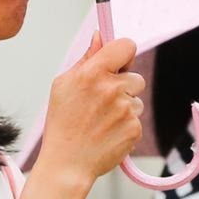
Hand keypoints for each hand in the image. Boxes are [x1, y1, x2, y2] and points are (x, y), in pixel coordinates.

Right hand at [36, 34, 144, 182]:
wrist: (67, 163)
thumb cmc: (62, 123)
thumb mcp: (63, 84)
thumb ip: (86, 58)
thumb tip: (99, 36)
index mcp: (93, 73)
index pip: (126, 45)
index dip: (123, 53)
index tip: (118, 62)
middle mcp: (112, 89)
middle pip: (135, 76)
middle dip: (123, 86)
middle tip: (102, 101)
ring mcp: (125, 110)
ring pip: (136, 100)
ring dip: (124, 107)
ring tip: (101, 121)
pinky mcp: (134, 129)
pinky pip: (136, 119)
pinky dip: (125, 125)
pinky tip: (107, 133)